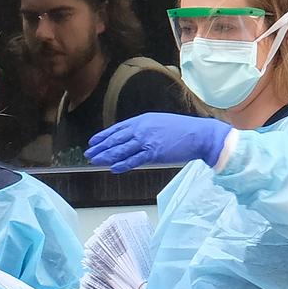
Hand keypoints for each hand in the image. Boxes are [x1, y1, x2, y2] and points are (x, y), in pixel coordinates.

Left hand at [85, 112, 231, 172]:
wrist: (199, 135)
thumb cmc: (182, 130)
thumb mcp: (159, 124)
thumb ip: (145, 130)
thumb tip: (134, 139)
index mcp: (142, 120)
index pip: (118, 129)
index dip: (104, 135)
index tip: (93, 141)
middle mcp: (141, 129)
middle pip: (115, 139)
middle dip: (100, 147)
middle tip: (88, 153)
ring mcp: (147, 141)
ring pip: (120, 150)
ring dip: (106, 156)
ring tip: (95, 160)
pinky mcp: (153, 153)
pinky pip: (133, 160)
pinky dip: (122, 164)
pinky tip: (113, 168)